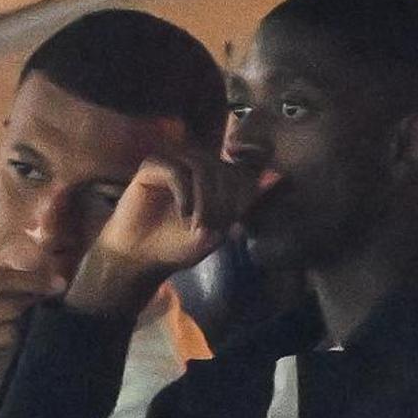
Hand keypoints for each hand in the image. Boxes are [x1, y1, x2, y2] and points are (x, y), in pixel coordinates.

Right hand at [0, 269, 63, 417]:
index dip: (32, 279)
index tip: (58, 282)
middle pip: (9, 305)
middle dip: (35, 309)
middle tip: (55, 311)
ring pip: (9, 333)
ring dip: (25, 338)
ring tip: (31, 341)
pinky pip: (0, 361)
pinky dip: (11, 362)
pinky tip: (15, 364)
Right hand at [67, 154, 278, 315]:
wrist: (140, 256)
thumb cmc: (177, 244)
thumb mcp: (219, 229)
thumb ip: (244, 204)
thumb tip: (277, 177)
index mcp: (214, 176)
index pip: (240, 171)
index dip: (240, 194)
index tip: (228, 222)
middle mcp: (196, 163)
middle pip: (223, 167)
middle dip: (223, 200)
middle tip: (211, 228)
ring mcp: (173, 161)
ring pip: (202, 166)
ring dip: (205, 198)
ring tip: (198, 224)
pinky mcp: (152, 166)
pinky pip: (176, 169)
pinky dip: (184, 193)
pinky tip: (183, 214)